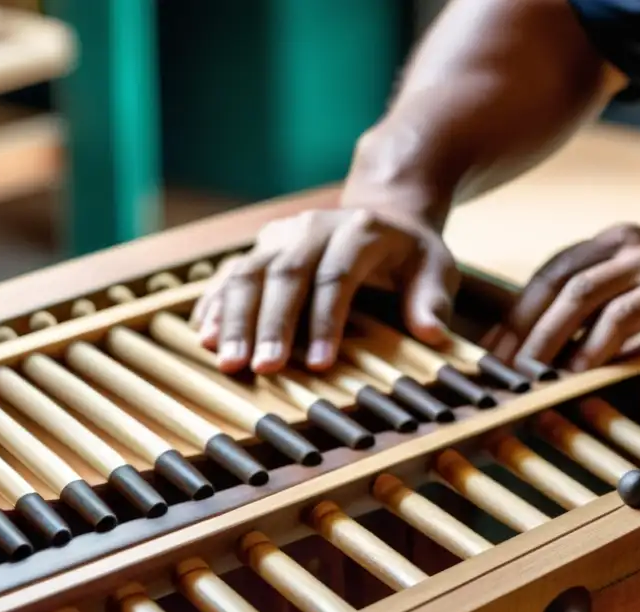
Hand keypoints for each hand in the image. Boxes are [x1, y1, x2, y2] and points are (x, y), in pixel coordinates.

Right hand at [190, 209, 458, 374]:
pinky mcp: (258, 248)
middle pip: (285, 273)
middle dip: (270, 324)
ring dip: (234, 318)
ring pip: (248, 272)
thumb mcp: (435, 268)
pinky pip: (229, 274)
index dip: (326, 321)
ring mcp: (280, 235)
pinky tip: (203, 337)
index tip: (318, 365)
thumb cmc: (409, 256)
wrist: (379, 214)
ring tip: (225, 359)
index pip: (336, 276)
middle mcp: (313, 227)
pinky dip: (215, 305)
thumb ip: (433, 300)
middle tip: (260, 369)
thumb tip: (433, 334)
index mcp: (359, 230)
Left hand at [486, 224, 639, 368]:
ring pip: (607, 308)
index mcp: (614, 241)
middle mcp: (639, 252)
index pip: (551, 274)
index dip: (516, 314)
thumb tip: (523, 338)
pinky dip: (615, 354)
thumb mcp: (629, 272)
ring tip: (543, 376)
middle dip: (533, 334)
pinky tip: (590, 375)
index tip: (491, 350)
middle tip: (509, 371)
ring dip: (568, 344)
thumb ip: (584, 293)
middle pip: (571, 290)